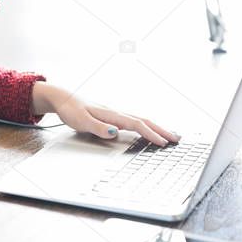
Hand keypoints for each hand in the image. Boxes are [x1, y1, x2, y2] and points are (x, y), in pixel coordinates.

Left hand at [31, 82, 180, 145]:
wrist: (63, 98)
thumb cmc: (71, 110)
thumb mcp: (81, 121)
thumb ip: (98, 127)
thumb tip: (115, 132)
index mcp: (112, 114)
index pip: (137, 124)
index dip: (151, 134)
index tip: (163, 143)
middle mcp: (117, 113)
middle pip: (145, 120)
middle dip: (161, 130)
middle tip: (178, 139)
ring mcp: (116, 113)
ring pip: (142, 119)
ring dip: (156, 127)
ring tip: (170, 135)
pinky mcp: (113, 116)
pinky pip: (135, 120)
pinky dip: (146, 126)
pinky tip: (150, 130)